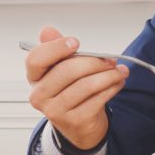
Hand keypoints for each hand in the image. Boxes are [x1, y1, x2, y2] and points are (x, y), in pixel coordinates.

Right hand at [25, 26, 127, 150]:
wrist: (79, 124)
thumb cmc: (70, 90)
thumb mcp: (62, 68)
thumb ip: (57, 49)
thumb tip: (47, 30)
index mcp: (34, 77)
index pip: (36, 59)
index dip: (56, 48)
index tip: (76, 43)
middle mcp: (40, 95)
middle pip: (67, 71)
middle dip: (94, 62)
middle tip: (110, 60)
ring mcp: (55, 111)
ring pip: (86, 85)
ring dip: (109, 75)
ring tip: (120, 71)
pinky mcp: (75, 121)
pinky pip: (98, 99)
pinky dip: (112, 88)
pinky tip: (118, 83)